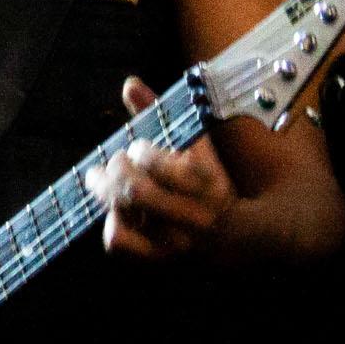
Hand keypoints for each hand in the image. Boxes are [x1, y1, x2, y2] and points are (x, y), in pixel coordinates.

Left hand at [91, 74, 238, 259]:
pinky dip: (111, 224)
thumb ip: (161, 114)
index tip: (139, 149)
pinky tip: (119, 215)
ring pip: (124, 210)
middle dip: (114, 170)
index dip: (138, 151)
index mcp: (205, 180)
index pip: (153, 160)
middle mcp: (192, 213)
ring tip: (106, 184)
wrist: (238, 238)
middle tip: (111, 164)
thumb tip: (129, 83)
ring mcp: (176, 240)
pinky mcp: (160, 260)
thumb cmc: (211, 185)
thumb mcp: (196, 147)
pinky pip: (120, 242)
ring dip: (109, 192)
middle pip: (133, 189)